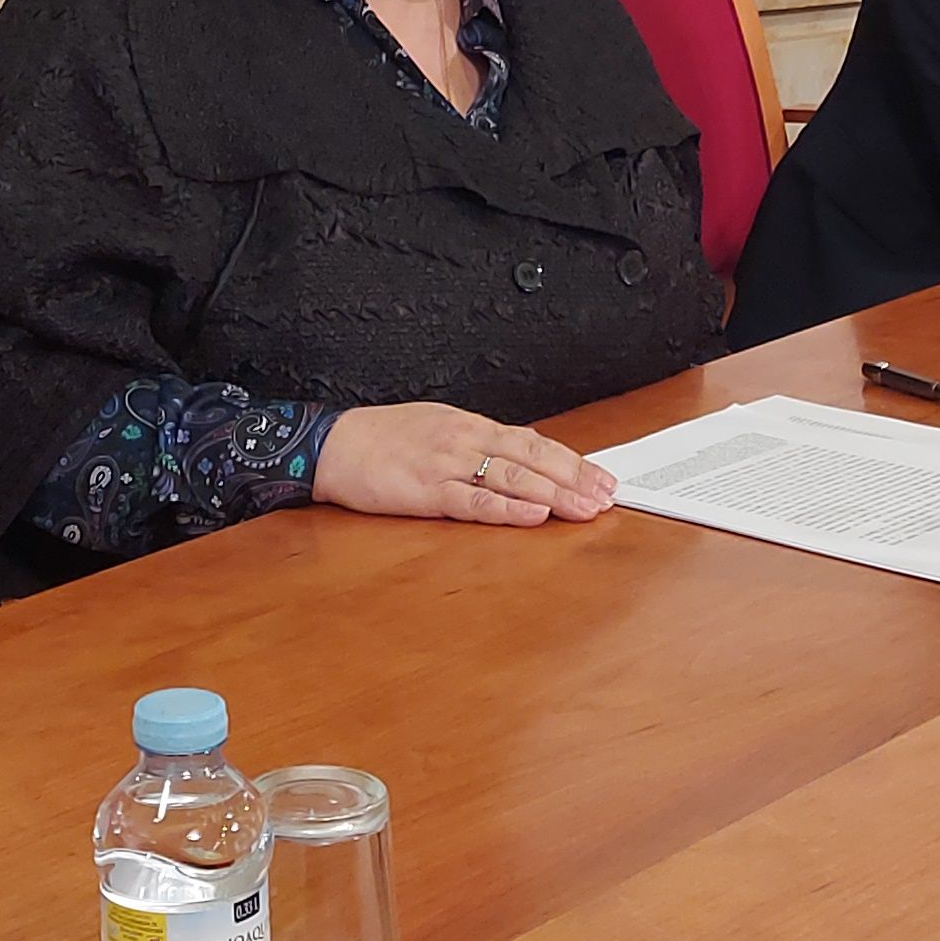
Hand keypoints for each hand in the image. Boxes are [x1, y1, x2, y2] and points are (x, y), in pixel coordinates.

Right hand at [313, 403, 615, 525]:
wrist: (332, 444)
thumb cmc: (382, 439)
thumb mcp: (436, 429)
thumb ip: (475, 445)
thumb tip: (517, 460)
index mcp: (469, 425)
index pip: (533, 443)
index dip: (572, 461)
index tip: (601, 477)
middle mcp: (465, 440)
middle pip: (532, 458)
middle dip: (575, 478)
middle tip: (607, 497)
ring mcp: (446, 464)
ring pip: (512, 478)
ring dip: (554, 495)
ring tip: (584, 509)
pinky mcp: (426, 491)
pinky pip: (474, 501)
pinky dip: (507, 509)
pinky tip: (534, 515)